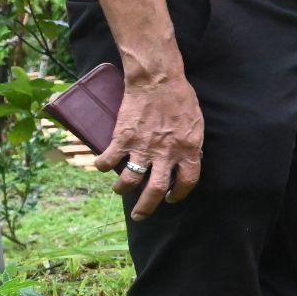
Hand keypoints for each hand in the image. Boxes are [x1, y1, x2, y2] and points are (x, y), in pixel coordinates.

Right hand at [97, 67, 203, 219]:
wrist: (158, 79)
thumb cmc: (180, 98)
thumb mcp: (195, 124)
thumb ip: (190, 144)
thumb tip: (186, 160)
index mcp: (188, 149)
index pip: (187, 182)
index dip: (179, 194)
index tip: (171, 198)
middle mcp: (166, 153)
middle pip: (156, 190)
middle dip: (146, 207)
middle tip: (139, 215)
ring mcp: (143, 147)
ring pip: (129, 180)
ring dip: (122, 189)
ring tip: (119, 189)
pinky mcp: (123, 138)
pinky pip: (108, 160)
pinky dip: (102, 165)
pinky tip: (101, 165)